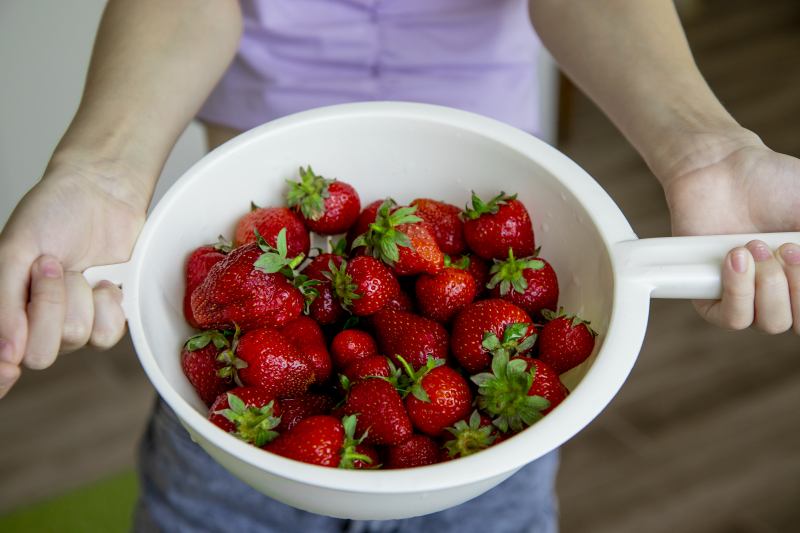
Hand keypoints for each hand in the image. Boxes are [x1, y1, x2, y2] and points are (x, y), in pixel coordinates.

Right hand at [0, 157, 147, 397]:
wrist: (100, 194)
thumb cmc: (50, 215)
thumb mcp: (14, 250)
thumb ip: (4, 301)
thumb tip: (8, 353)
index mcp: (5, 312)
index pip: (0, 369)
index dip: (2, 378)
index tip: (10, 368)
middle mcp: (35, 326)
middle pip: (41, 355)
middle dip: (49, 306)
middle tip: (50, 269)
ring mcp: (72, 323)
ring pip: (76, 338)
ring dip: (79, 296)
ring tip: (76, 268)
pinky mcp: (107, 318)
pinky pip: (109, 334)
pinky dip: (107, 303)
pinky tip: (102, 281)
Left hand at [662, 129, 799, 333]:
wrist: (723, 168)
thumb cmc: (777, 185)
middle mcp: (783, 294)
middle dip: (799, 285)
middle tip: (786, 246)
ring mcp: (748, 297)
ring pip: (772, 324)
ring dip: (768, 285)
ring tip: (753, 246)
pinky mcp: (709, 295)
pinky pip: (732, 320)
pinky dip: (738, 291)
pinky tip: (735, 258)